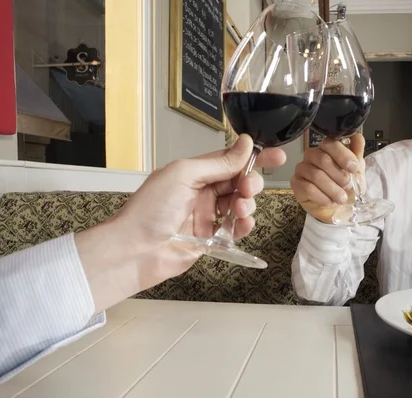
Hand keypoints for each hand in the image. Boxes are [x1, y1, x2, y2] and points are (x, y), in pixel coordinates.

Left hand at [75, 134, 285, 311]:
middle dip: (250, 183)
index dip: (254, 158)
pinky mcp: (211, 240)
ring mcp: (207, 216)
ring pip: (241, 205)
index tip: (277, 157)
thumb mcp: (185, 175)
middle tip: (247, 189)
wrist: (134, 250)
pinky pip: (236, 230)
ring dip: (247, 204)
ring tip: (239, 210)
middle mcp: (202, 192)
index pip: (230, 160)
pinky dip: (244, 226)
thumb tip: (246, 144)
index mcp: (194, 173)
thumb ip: (218, 162)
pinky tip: (242, 225)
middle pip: (239, 182)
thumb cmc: (150, 209)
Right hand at [291, 134, 364, 222]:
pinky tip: (329, 201)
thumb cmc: (346, 188)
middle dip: (339, 175)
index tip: (353, 168)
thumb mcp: (357, 172)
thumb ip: (357, 155)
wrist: (337, 209)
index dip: (343, 155)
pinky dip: (322, 197)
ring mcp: (302, 168)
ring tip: (341, 198)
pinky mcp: (295, 183)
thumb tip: (358, 137)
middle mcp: (312, 155)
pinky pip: (308, 188)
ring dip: (333, 189)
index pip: (330, 143)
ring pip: (316, 175)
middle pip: (323, 159)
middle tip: (347, 186)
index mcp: (326, 148)